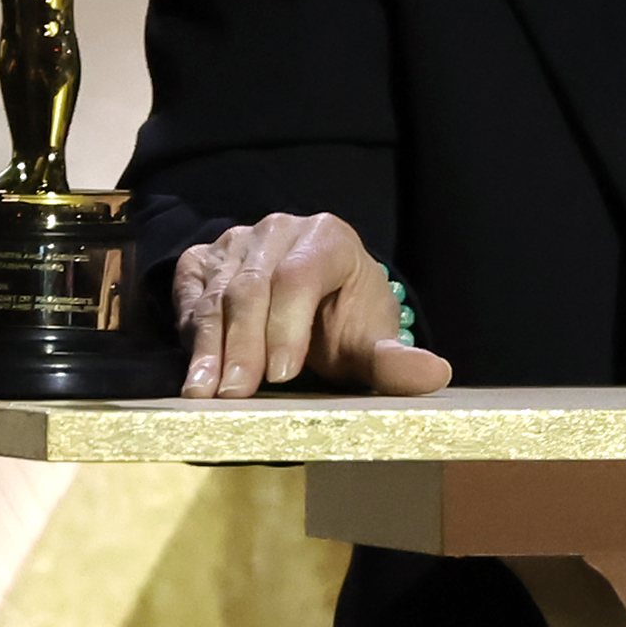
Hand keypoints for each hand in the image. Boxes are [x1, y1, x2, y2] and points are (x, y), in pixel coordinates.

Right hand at [172, 212, 452, 397]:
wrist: (311, 305)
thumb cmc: (343, 322)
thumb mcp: (371, 342)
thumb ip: (394, 361)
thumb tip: (436, 375)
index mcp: (329, 237)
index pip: (299, 275)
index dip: (286, 325)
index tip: (281, 374)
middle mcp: (279, 230)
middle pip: (252, 286)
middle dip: (243, 345)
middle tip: (235, 396)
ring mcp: (236, 242)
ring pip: (217, 294)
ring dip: (208, 349)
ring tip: (203, 394)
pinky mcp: (203, 262)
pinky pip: (189, 296)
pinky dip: (189, 335)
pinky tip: (192, 373)